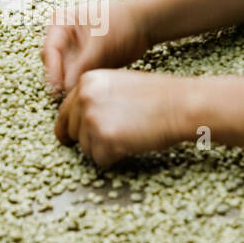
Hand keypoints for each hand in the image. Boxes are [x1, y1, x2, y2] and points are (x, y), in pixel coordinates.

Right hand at [42, 0, 150, 92]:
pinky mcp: (85, 63)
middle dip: (61, 79)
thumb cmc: (123, 22)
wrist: (144, 25)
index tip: (57, 87)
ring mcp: (74, 51)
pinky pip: (77, 78)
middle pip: (54, 64)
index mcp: (61, 23)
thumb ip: (82, 64)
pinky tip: (89, 91)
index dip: (53, 70)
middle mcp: (63, 38)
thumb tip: (66, 86)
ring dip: (71, 84)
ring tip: (80, 94)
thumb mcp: (100, 43)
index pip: (50, 50)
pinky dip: (81, 84)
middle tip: (68, 94)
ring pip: (65, 74)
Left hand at [55, 69, 191, 168]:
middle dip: (89, 139)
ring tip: (127, 136)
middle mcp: (84, 98)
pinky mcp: (104, 140)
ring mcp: (92, 119)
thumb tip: (77, 121)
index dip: (69, 128)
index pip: (64, 112)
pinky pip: (100, 160)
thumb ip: (94, 98)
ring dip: (103, 149)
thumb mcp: (118, 85)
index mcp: (87, 82)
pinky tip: (130, 145)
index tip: (67, 139)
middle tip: (114, 136)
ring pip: (86, 149)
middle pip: (72, 132)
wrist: (179, 105)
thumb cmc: (156, 97)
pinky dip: (114, 159)